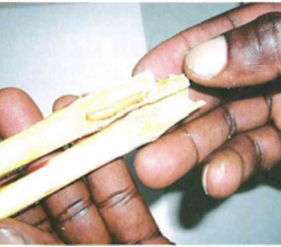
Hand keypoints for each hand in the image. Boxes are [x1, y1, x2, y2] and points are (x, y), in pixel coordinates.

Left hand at [0, 89, 169, 243]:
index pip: (8, 215)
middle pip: (44, 193)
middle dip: (28, 145)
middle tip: (10, 106)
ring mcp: (108, 244)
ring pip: (85, 190)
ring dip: (73, 147)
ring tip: (57, 106)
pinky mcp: (142, 239)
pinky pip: (125, 202)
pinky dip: (114, 169)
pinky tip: (100, 136)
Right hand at [133, 3, 280, 197]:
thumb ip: (264, 43)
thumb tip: (202, 60)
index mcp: (267, 34)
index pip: (209, 43)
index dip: (169, 60)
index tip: (136, 81)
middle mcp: (263, 69)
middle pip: (204, 93)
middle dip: (167, 119)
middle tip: (136, 139)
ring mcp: (272, 108)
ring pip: (220, 128)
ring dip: (189, 151)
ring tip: (159, 169)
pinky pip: (250, 154)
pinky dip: (230, 168)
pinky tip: (215, 179)